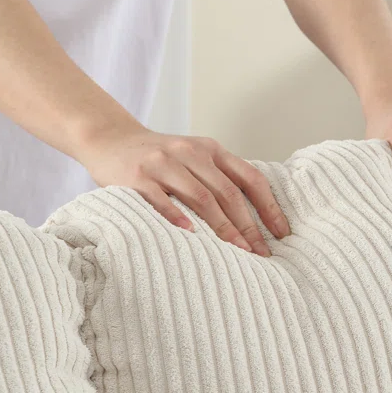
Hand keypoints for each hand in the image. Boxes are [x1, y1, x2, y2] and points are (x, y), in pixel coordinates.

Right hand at [75, 125, 289, 256]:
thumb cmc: (160, 158)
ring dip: (222, 227)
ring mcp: (163, 163)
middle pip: (228, 192)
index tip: (281, 233)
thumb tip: (258, 219)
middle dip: (248, 226)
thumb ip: (220, 178)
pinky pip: (160, 199)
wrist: (110, 138)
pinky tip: (191, 234)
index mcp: (211, 150)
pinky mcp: (137, 176)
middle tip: (261, 253)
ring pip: (200, 197)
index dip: (269, 206)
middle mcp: (190, 152)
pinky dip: (177, 216)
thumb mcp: (194, 157)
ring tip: (237, 251)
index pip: (250, 178)